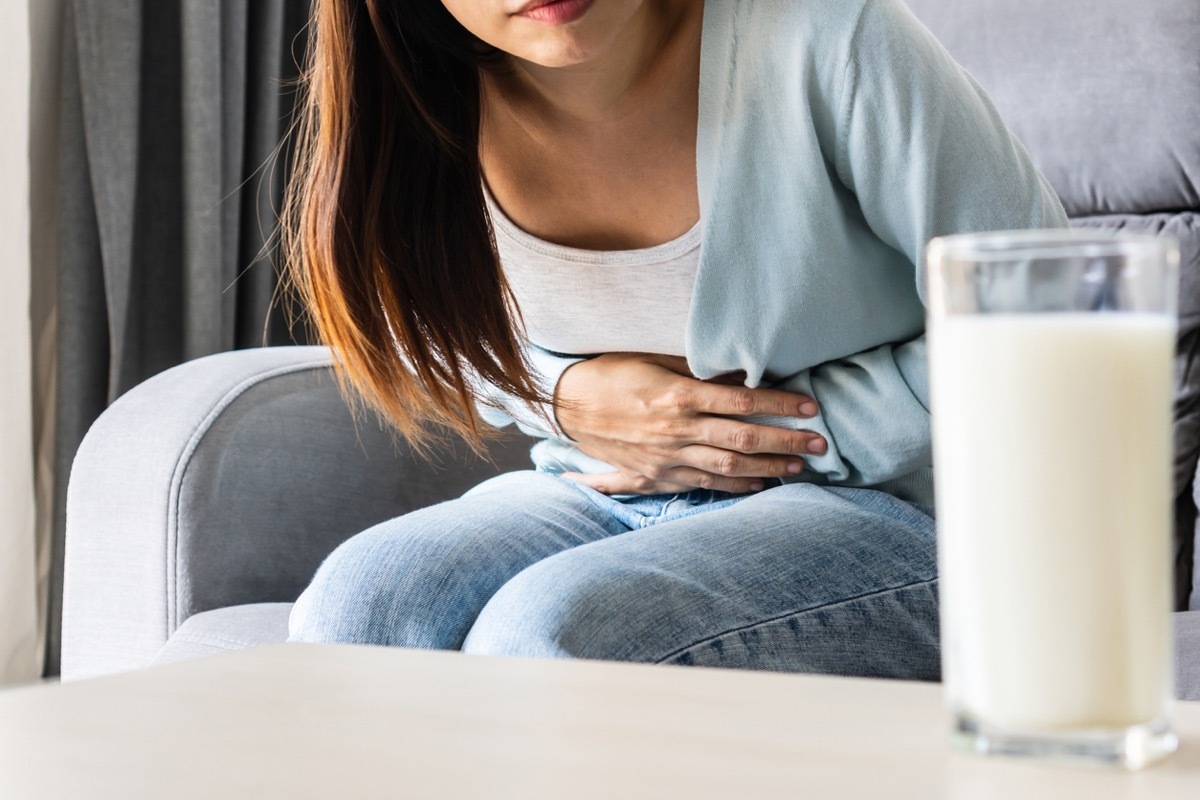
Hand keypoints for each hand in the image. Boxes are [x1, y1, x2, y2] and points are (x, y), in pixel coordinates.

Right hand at [553, 353, 825, 494]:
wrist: (568, 406)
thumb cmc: (612, 374)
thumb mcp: (654, 360)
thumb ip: (698, 370)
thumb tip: (741, 372)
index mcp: (677, 395)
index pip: (741, 401)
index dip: (779, 404)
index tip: (809, 405)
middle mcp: (676, 430)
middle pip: (742, 439)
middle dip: (785, 441)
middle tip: (819, 443)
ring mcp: (667, 457)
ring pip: (728, 467)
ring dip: (767, 468)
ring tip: (799, 467)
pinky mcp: (656, 475)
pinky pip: (702, 484)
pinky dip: (734, 487)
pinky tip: (759, 485)